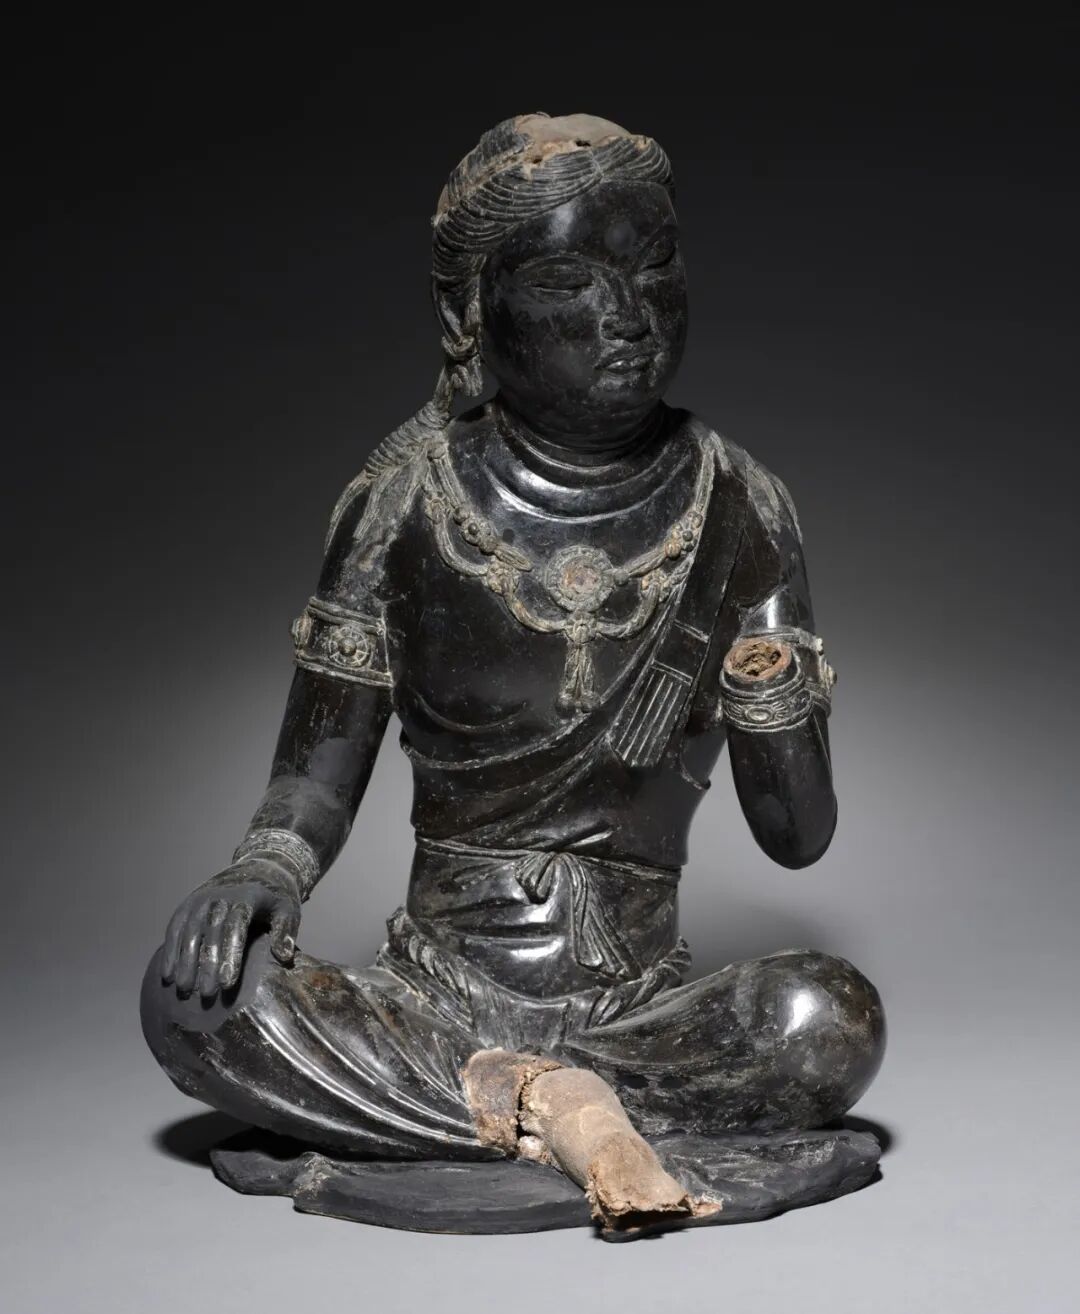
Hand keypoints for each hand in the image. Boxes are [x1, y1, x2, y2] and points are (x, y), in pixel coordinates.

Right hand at [160, 858, 301, 998]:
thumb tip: (284, 956)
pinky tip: (167, 974)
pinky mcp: (188, 905)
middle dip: (206, 966)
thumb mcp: (288, 908)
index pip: (236, 928)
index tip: (226, 983)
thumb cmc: (275, 896)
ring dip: (184, 962)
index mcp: (245, 898)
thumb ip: (286, 931)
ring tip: (184, 990)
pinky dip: (170, 952)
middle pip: (210, 934)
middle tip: (206, 995)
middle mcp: (219, 897)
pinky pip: (175, 929)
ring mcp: (200, 900)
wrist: (258, 868)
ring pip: (189, 933)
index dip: (230, 956)